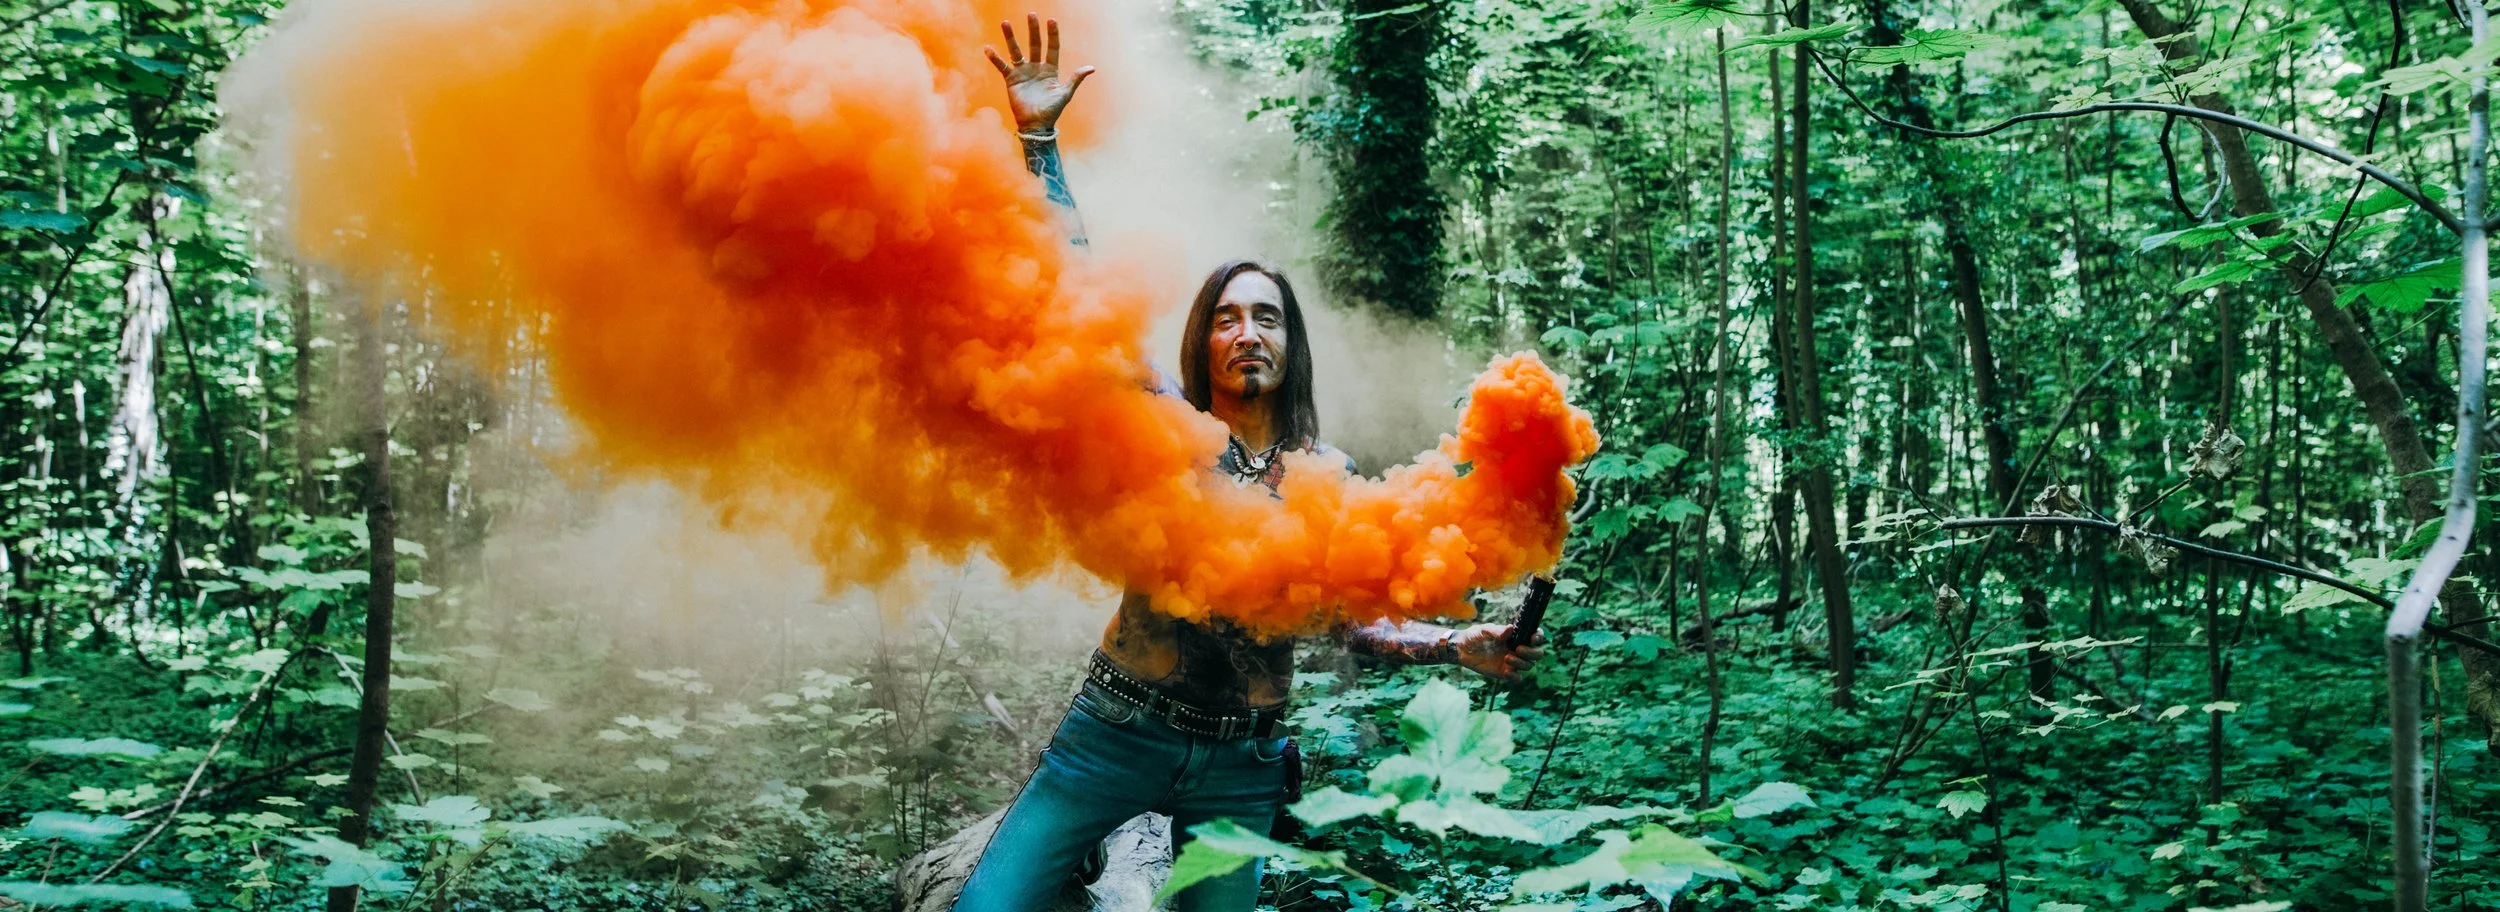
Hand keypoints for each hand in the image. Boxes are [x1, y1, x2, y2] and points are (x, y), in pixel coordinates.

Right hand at [985, 12, 1095, 133]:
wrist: (1036, 125)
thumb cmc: (1052, 111)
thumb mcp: (1065, 94)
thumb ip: (1076, 79)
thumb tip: (1091, 68)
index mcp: (1050, 70)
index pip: (1052, 48)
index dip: (1052, 35)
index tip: (1051, 20)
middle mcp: (1036, 68)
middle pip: (1034, 44)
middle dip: (1033, 30)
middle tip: (1031, 15)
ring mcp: (1023, 73)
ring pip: (1016, 51)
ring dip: (1010, 38)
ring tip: (1005, 23)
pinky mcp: (1011, 80)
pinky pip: (1002, 66)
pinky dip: (995, 58)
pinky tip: (988, 48)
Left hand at [1453, 624, 1545, 679]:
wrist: (1462, 649)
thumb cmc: (1474, 635)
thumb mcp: (1483, 630)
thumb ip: (1496, 631)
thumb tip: (1510, 629)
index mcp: (1516, 636)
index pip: (1535, 636)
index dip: (1539, 637)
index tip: (1533, 638)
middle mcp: (1518, 649)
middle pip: (1537, 653)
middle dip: (1532, 652)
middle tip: (1518, 649)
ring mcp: (1513, 662)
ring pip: (1528, 665)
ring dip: (1521, 663)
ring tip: (1506, 658)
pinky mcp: (1505, 673)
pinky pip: (1517, 678)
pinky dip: (1515, 676)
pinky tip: (1506, 671)